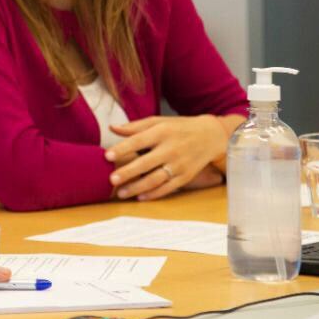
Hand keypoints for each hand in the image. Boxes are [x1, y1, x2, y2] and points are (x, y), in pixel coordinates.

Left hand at [106, 115, 228, 200]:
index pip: (139, 140)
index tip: (107, 155)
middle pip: (146, 163)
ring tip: (121, 193)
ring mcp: (179, 164)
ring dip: (137, 188)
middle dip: (127, 172)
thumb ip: (135, 126)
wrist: (211, 136)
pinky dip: (153, 194)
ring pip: (155, 179)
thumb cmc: (179, 127)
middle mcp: (171, 148)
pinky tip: (140, 197)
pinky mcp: (186, 177)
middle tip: (111, 179)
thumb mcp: (159, 122)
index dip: (122, 148)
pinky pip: (167, 188)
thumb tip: (112, 128)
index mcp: (162, 132)